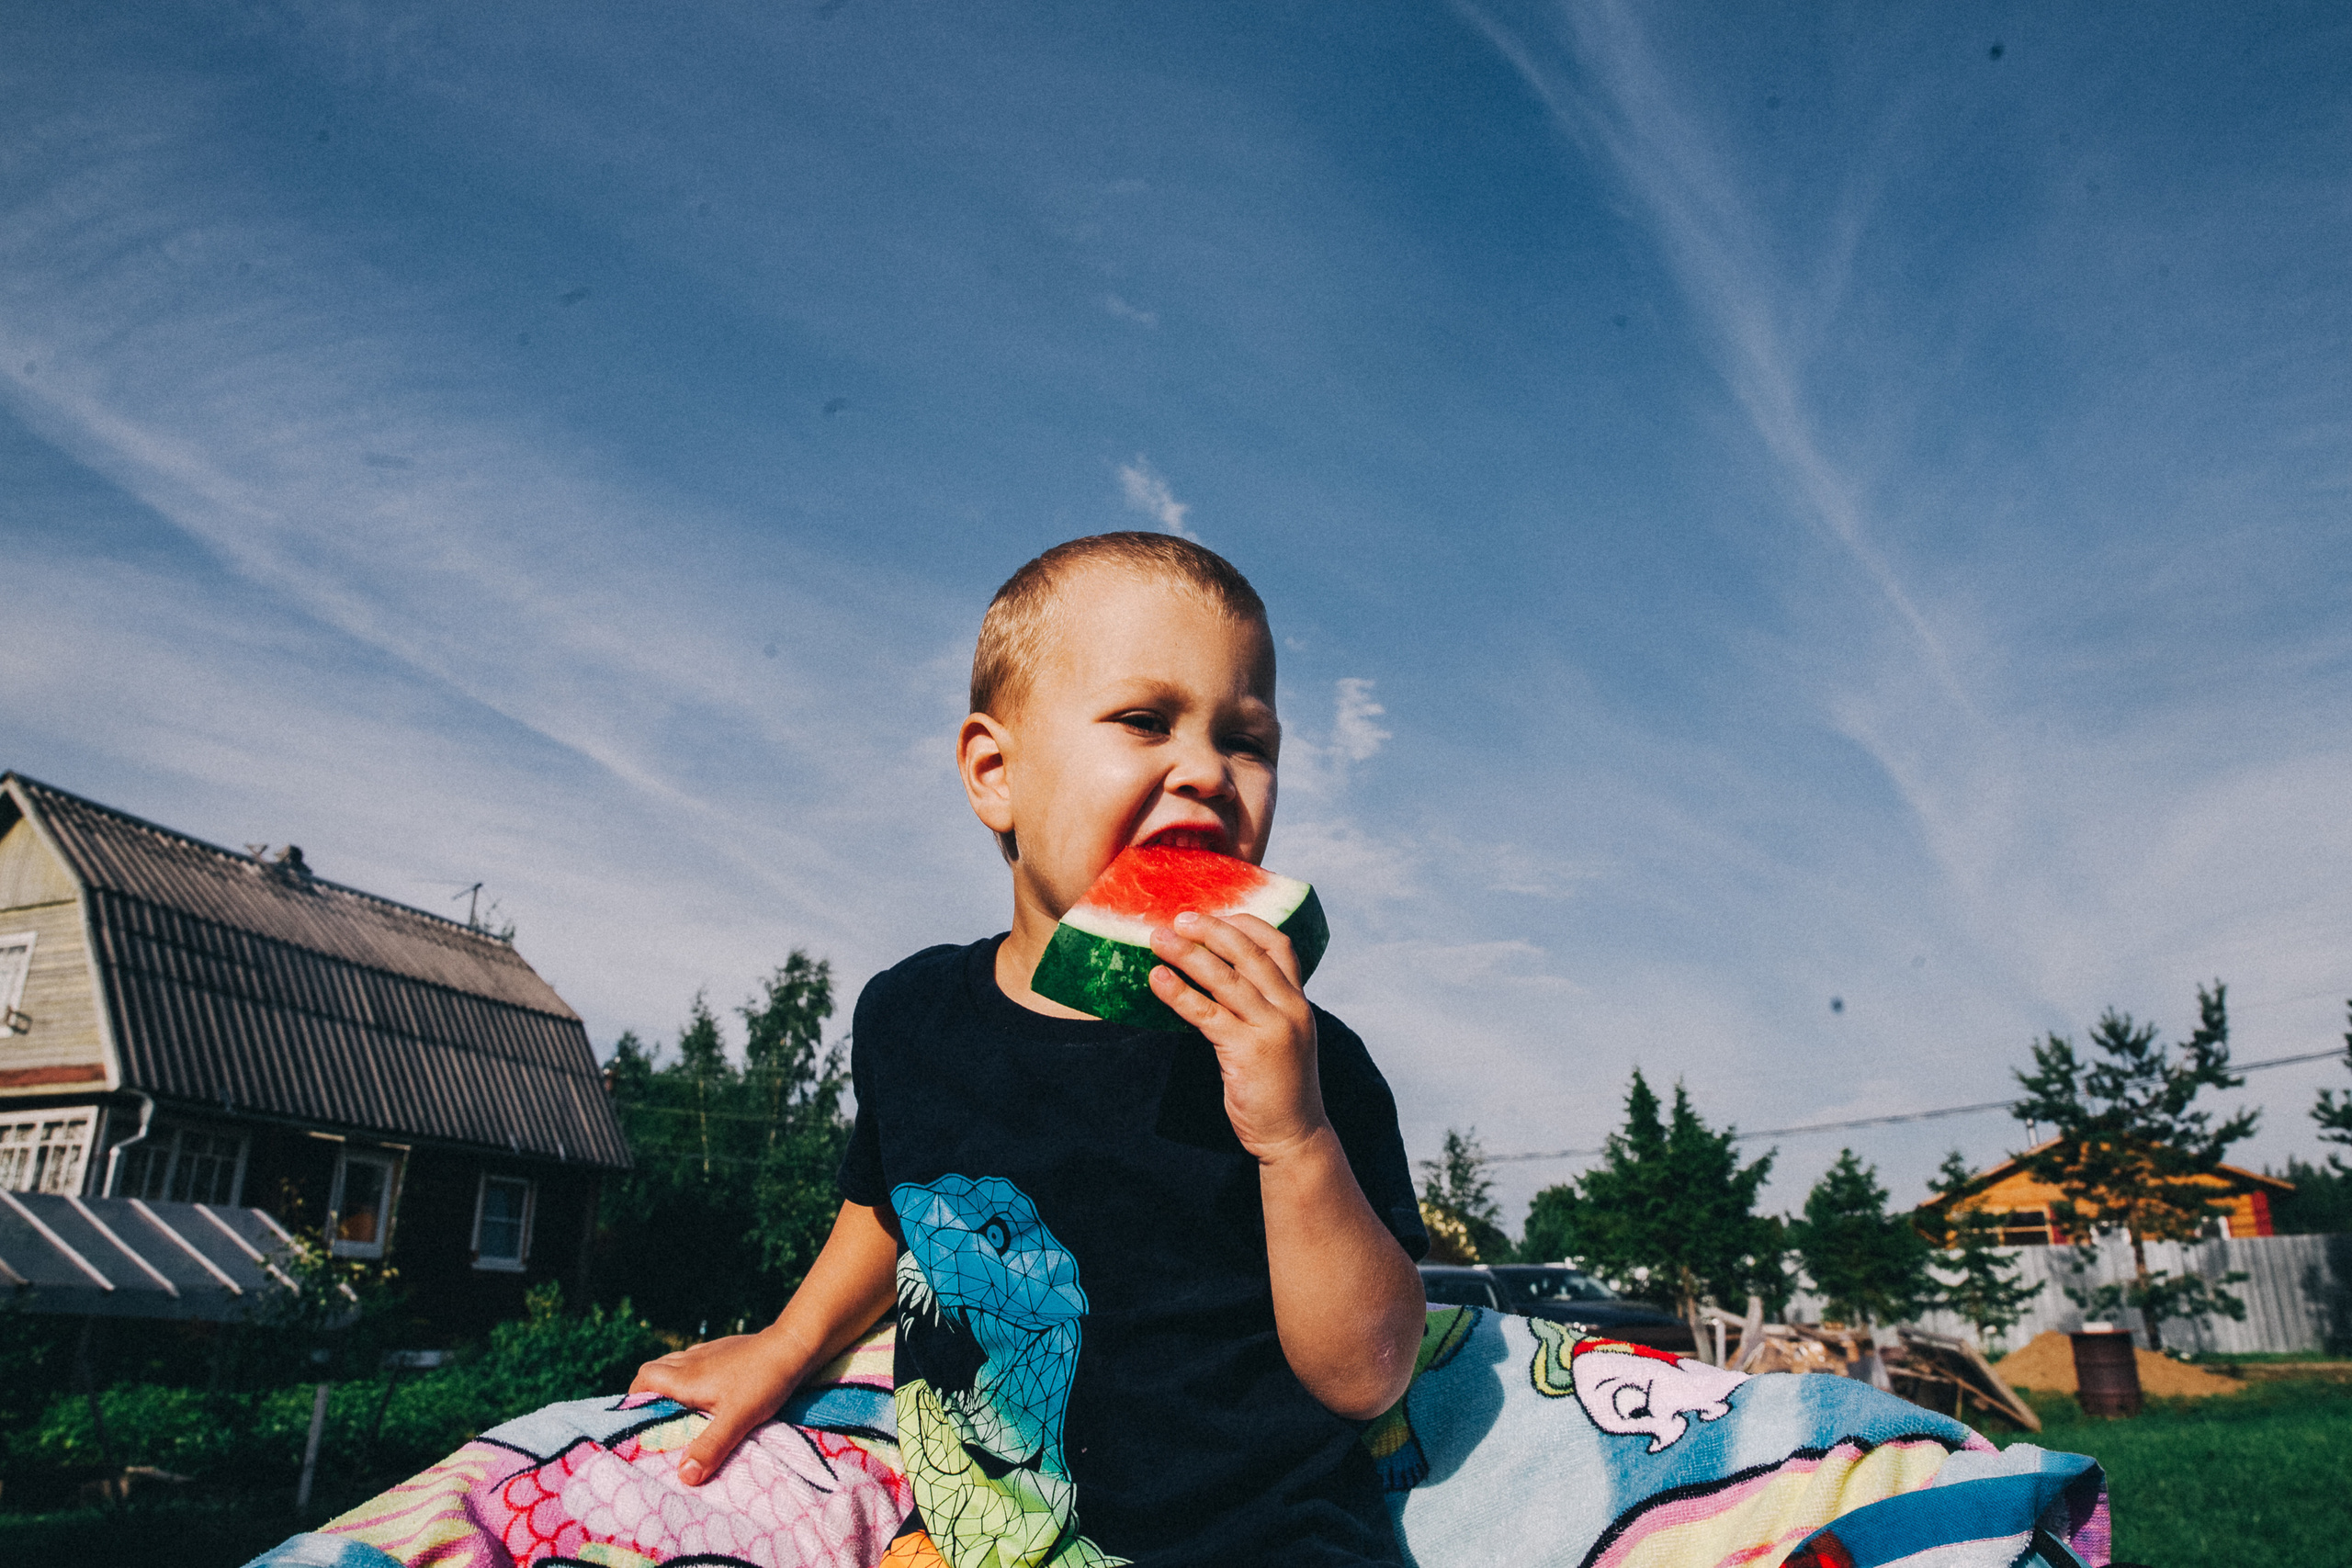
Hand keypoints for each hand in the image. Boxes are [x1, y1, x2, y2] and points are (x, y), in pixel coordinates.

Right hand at [628, 1328, 804, 1485]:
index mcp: (685, 1378)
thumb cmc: (764, 1382)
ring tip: (678, 1411)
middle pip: (653, 1371)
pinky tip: (707, 1393)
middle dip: (648, 1394)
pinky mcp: (724, 1351)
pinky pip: (694, 1361)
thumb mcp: (737, 1419)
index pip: (643, 1381)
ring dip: (669, 1384)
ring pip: (674, 1364)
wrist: (793, 1345)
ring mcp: (708, 1353)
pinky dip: (690, 1376)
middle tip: (657, 1421)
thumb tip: (682, 1477)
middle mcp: (690, 1362)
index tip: (636, 1422)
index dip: (634, 1399)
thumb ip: (710, 1446)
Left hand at [1148, 910, 1325, 1161]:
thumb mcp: (1281, 1038)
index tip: (1216, 912)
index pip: (1280, 946)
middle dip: (1212, 930)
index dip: (1247, 924)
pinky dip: (1180, 993)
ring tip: (1158, 940)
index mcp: (1299, 1003)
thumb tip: (1214, 978)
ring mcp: (1271, 1030)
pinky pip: (1207, 1014)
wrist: (1294, 1135)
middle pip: (1249, 954)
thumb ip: (1261, 1008)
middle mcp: (1290, 1009)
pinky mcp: (1248, 1052)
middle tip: (1179, 918)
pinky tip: (1158, 980)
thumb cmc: (1279, 1087)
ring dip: (1188, 954)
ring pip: (1226, 979)